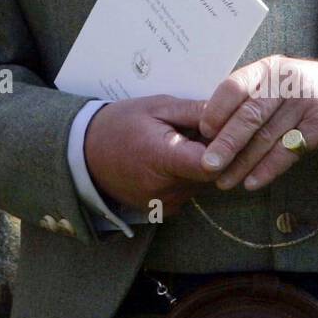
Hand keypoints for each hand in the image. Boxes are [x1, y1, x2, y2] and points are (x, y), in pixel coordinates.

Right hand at [84, 94, 214, 216]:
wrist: (85, 154)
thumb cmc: (121, 124)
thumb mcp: (156, 107)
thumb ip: (194, 111)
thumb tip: (231, 111)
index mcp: (163, 159)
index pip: (211, 164)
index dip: (226, 148)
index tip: (226, 132)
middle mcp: (166, 189)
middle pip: (212, 174)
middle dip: (215, 152)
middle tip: (202, 131)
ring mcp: (165, 204)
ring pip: (203, 184)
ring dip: (201, 164)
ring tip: (184, 143)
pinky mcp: (164, 211)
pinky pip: (189, 192)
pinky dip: (188, 177)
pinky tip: (173, 159)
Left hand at [197, 56, 317, 192]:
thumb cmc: (303, 91)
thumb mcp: (277, 83)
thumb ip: (248, 97)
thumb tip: (207, 127)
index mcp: (268, 68)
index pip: (235, 85)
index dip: (216, 109)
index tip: (202, 132)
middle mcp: (285, 82)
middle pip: (250, 115)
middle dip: (226, 143)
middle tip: (206, 165)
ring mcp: (305, 104)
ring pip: (266, 137)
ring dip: (242, 163)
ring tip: (224, 181)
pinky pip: (288, 152)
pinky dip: (268, 169)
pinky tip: (251, 182)